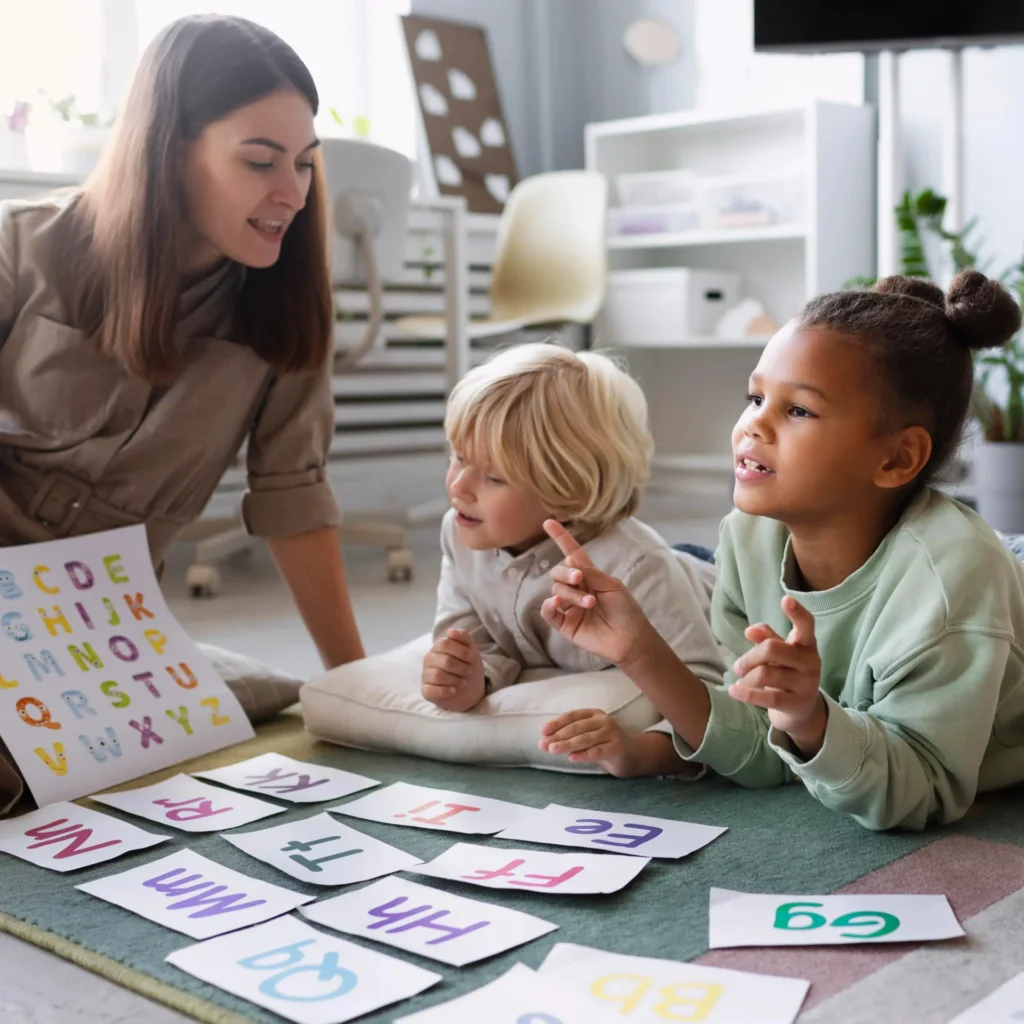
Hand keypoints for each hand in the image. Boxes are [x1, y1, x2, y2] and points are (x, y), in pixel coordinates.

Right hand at [421, 628, 485, 711]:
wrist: (470, 690)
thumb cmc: (468, 667)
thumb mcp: (471, 650)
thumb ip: (463, 637)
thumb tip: (450, 631)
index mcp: (438, 648)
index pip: (444, 644)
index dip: (461, 651)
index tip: (471, 657)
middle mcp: (429, 660)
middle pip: (445, 661)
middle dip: (462, 667)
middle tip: (468, 672)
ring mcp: (426, 675)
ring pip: (438, 676)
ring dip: (456, 680)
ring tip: (463, 682)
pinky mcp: (426, 691)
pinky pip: (432, 690)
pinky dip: (446, 691)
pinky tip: (454, 690)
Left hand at [539, 709, 641, 776]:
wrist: (633, 756)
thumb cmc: (605, 745)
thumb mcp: (588, 736)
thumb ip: (571, 737)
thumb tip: (546, 741)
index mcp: (594, 714)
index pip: (573, 716)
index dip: (557, 723)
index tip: (543, 731)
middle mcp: (603, 721)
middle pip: (577, 728)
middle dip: (558, 736)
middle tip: (543, 745)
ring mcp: (612, 733)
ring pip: (585, 739)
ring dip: (567, 744)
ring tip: (552, 750)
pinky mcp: (617, 747)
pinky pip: (597, 751)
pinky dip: (583, 754)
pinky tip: (572, 758)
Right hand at [540, 520, 652, 666]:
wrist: (630, 638)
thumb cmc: (626, 609)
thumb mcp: (611, 585)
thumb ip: (590, 573)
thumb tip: (569, 561)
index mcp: (589, 576)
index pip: (571, 553)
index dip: (560, 538)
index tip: (548, 522)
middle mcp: (575, 589)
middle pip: (558, 572)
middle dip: (567, 574)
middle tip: (580, 579)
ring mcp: (568, 606)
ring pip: (556, 590)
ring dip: (572, 594)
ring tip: (590, 603)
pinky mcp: (564, 624)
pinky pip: (548, 611)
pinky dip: (550, 604)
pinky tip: (559, 602)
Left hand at [728, 595, 826, 755]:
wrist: (801, 711)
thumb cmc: (787, 673)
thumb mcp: (778, 654)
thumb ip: (766, 639)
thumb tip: (750, 630)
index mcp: (806, 645)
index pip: (806, 625)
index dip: (797, 612)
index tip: (786, 599)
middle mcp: (811, 662)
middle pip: (772, 649)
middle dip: (749, 657)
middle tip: (737, 667)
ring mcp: (806, 684)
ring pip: (766, 674)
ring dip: (746, 678)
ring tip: (740, 681)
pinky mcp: (797, 704)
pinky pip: (768, 697)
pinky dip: (746, 694)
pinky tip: (734, 691)